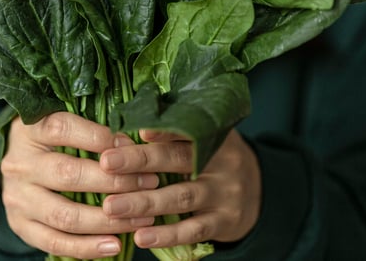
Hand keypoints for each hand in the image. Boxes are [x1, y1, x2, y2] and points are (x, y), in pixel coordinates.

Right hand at [0, 112, 158, 258]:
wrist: (14, 162)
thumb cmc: (51, 138)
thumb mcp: (64, 121)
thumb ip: (93, 128)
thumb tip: (130, 144)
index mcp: (30, 130)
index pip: (62, 129)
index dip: (99, 138)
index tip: (131, 147)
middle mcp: (20, 164)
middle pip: (68, 175)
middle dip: (115, 182)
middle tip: (149, 183)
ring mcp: (17, 198)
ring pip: (65, 215)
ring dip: (108, 220)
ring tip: (141, 218)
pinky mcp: (20, 225)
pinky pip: (55, 242)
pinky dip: (87, 247)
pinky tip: (115, 245)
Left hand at [99, 129, 261, 249]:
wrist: (258, 192)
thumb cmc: (214, 159)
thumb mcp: (205, 138)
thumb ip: (173, 133)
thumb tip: (123, 128)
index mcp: (214, 134)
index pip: (187, 128)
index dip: (163, 129)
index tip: (136, 129)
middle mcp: (222, 161)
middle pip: (179, 160)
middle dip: (140, 161)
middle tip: (107, 163)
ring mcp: (225, 193)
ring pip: (181, 197)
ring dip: (144, 203)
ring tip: (111, 206)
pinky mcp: (224, 222)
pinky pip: (193, 230)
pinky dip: (167, 235)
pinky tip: (141, 236)